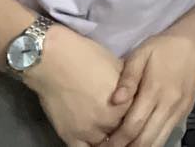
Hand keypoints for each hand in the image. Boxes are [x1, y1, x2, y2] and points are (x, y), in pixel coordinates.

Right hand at [24, 26, 127, 146]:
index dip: (137, 115)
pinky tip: (93, 142)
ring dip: (109, 140)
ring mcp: (89, 131)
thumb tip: (136, 94)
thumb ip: (129, 87)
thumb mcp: (118, 67)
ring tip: (109, 133)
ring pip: (106, 145)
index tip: (138, 115)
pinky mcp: (70, 136)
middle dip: (123, 127)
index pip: (139, 118)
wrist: (55, 59)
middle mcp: (110, 120)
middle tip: (120, 123)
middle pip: (123, 133)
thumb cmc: (88, 57)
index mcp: (126, 103)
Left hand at [99, 32, 194, 146]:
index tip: (102, 144)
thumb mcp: (141, 54)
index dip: (117, 140)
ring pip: (158, 142)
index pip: (133, 125)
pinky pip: (166, 135)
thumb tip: (114, 101)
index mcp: (154, 90)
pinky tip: (140, 141)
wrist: (194, 44)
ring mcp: (178, 112)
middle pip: (146, 140)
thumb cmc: (163, 48)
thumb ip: (128, 78)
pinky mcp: (183, 114)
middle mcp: (168, 105)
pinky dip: (152, 142)